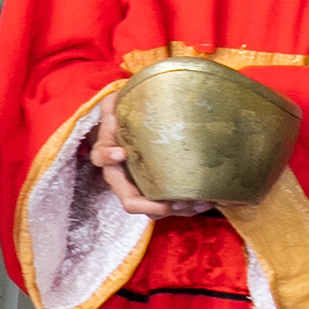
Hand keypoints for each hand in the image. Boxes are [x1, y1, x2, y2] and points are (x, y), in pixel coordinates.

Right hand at [85, 104, 213, 220]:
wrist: (141, 125)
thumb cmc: (130, 115)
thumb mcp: (118, 105)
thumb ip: (114, 104)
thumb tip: (115, 98)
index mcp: (108, 153)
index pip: (101, 158)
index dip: (109, 157)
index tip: (121, 153)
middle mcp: (121, 176)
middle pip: (130, 201)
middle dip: (152, 205)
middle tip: (174, 201)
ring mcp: (140, 187)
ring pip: (152, 210)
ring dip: (176, 209)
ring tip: (199, 202)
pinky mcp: (158, 191)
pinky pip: (170, 207)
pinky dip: (188, 208)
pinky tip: (207, 201)